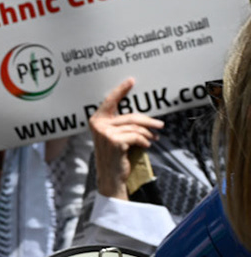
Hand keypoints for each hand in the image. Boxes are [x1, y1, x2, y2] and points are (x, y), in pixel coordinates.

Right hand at [91, 78, 160, 199]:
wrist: (111, 176)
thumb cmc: (115, 155)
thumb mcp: (115, 136)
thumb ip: (122, 124)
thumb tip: (143, 117)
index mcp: (96, 120)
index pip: (110, 101)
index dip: (121, 90)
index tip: (131, 80)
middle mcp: (98, 124)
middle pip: (130, 116)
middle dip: (148, 121)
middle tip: (160, 125)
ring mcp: (105, 133)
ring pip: (136, 127)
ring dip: (148, 134)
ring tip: (153, 139)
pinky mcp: (115, 141)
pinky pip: (137, 136)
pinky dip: (145, 141)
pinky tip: (145, 146)